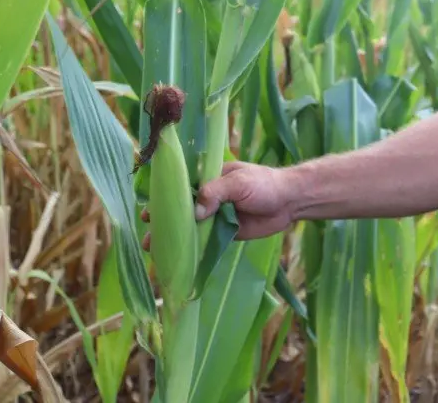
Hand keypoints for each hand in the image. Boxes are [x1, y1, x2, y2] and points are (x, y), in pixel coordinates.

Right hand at [141, 161, 296, 249]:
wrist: (289, 201)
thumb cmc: (263, 184)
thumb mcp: (238, 182)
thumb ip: (216, 193)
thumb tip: (196, 211)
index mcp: (208, 179)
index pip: (181, 188)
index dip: (164, 199)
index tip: (149, 211)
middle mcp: (209, 198)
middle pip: (181, 210)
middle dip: (164, 222)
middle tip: (148, 234)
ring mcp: (215, 216)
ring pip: (191, 227)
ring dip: (175, 237)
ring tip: (155, 249)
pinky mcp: (225, 233)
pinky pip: (205, 241)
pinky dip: (193, 249)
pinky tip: (179, 258)